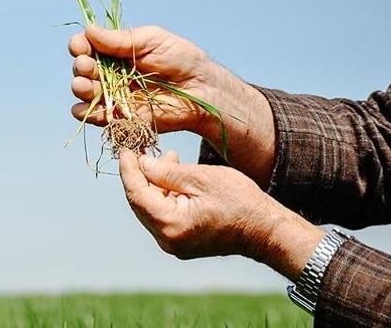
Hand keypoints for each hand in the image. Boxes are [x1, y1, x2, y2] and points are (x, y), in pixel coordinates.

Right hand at [69, 25, 216, 133]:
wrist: (201, 89)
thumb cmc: (181, 59)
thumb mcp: (152, 40)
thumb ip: (120, 39)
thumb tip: (88, 29)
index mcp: (115, 51)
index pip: (87, 46)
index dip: (79, 45)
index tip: (81, 45)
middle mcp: (110, 72)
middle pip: (82, 69)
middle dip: (81, 67)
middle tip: (88, 66)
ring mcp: (114, 95)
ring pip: (84, 92)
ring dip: (80, 88)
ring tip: (86, 85)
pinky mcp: (120, 117)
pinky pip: (95, 117)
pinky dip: (85, 113)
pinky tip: (87, 108)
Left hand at [118, 148, 323, 280]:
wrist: (265, 230)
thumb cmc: (239, 201)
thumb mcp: (201, 178)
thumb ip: (167, 172)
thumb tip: (140, 163)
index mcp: (170, 225)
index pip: (136, 193)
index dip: (128, 168)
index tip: (125, 148)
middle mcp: (166, 240)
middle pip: (140, 202)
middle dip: (140, 174)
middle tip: (145, 148)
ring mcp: (173, 244)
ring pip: (151, 207)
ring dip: (155, 182)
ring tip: (169, 157)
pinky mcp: (181, 241)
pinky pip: (163, 215)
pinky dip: (165, 194)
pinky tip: (174, 176)